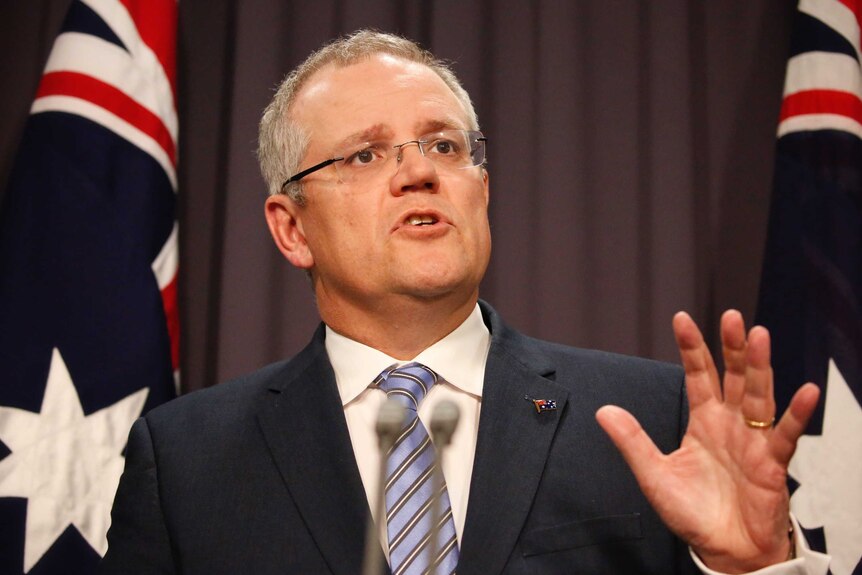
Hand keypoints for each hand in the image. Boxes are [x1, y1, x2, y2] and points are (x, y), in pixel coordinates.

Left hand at [596, 310, 819, 572]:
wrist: (723, 550)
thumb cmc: (692, 513)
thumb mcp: (653, 474)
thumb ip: (632, 441)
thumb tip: (603, 411)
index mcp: (703, 421)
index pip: (698, 376)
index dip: (691, 348)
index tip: (682, 319)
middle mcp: (730, 424)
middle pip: (733, 376)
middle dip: (731, 347)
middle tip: (732, 317)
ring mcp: (753, 440)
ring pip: (759, 395)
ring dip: (760, 366)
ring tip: (759, 336)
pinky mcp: (772, 463)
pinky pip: (786, 435)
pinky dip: (797, 414)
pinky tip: (805, 392)